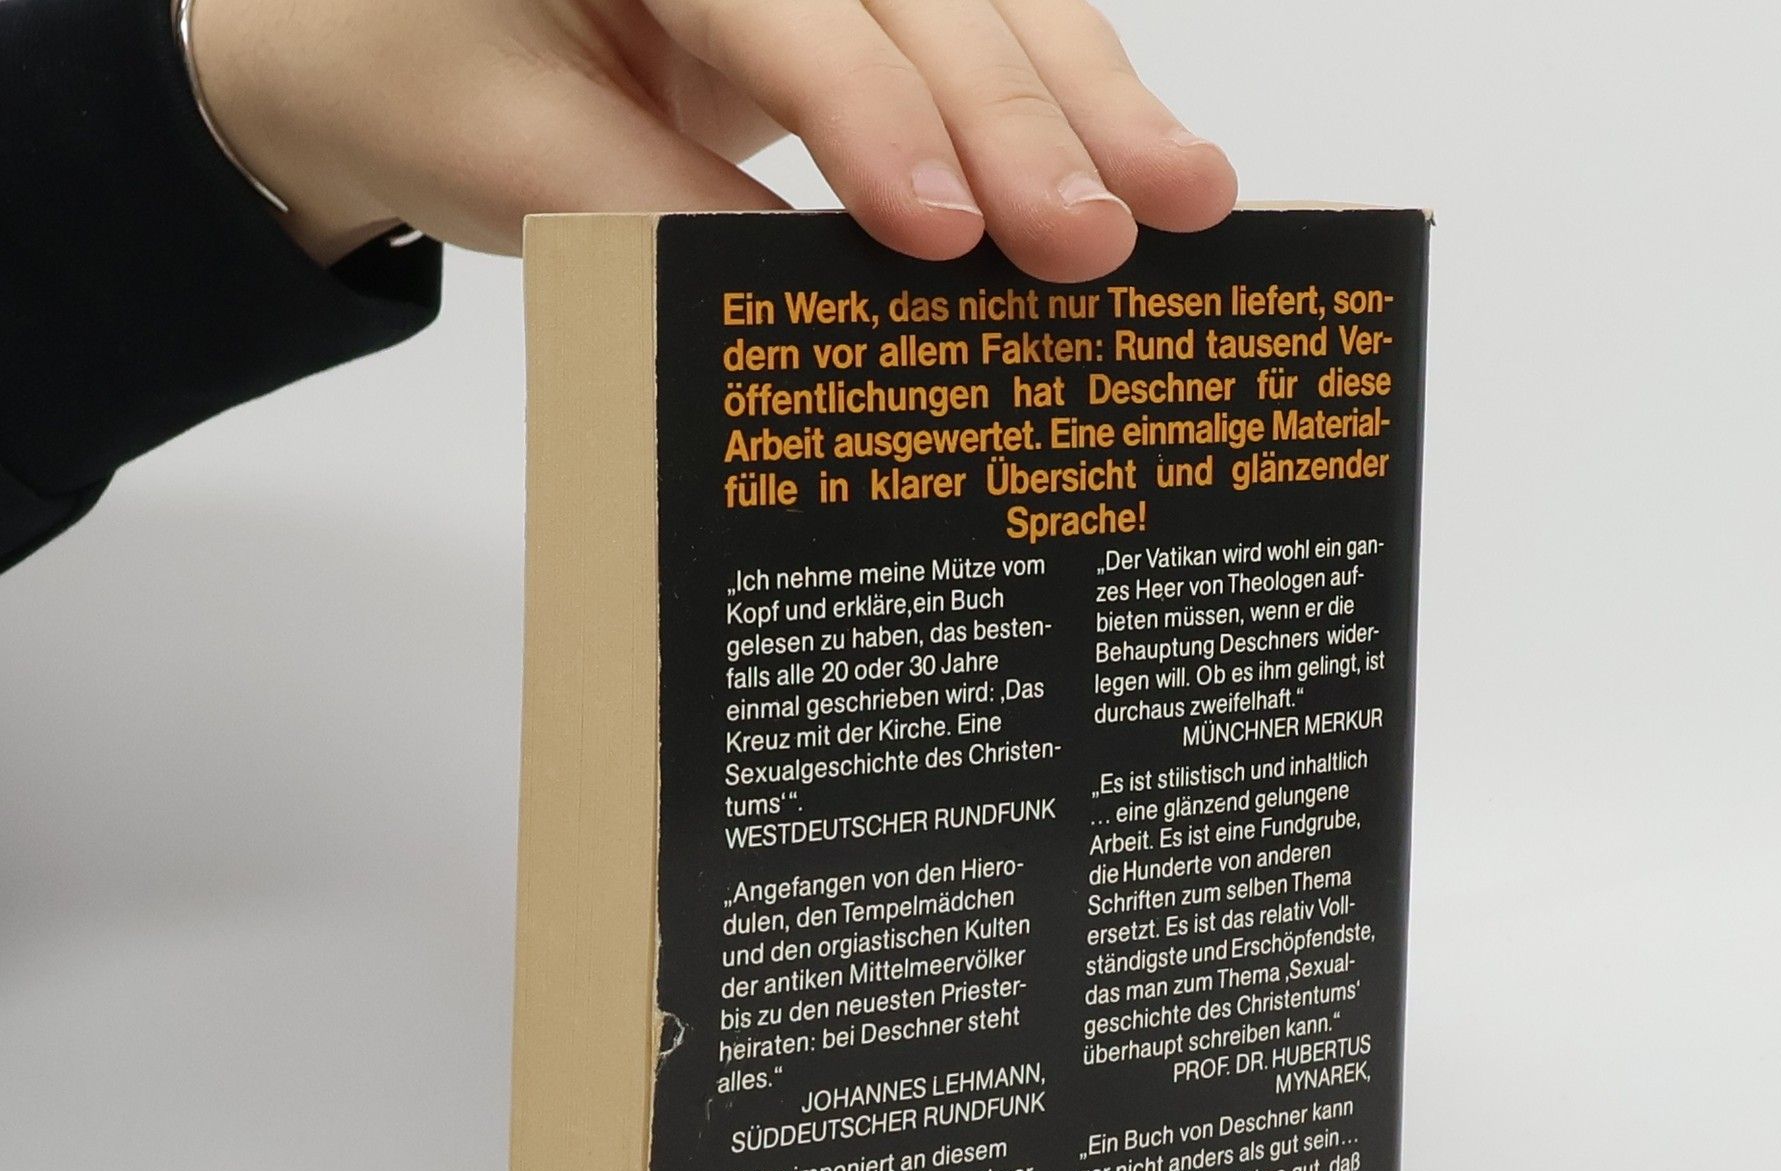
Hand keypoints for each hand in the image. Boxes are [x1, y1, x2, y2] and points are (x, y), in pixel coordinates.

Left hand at [190, 0, 1236, 279]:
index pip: (778, 0)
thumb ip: (683, 227)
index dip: (874, 113)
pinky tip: (1139, 159)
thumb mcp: (529, 166)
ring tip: (1188, 195)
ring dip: (1084, 96)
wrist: (375, 40)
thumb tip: (852, 313)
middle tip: (1104, 234)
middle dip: (1019, 111)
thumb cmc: (426, 83)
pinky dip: (1056, 100)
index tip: (946, 232)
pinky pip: (966, 32)